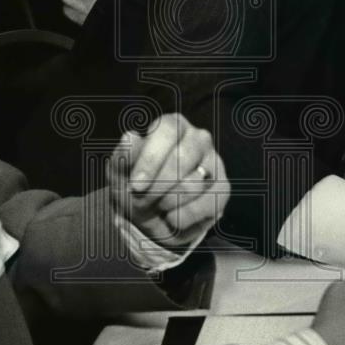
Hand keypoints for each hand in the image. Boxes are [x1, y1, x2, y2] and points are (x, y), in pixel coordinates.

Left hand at [107, 113, 228, 249]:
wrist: (149, 218)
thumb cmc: (135, 186)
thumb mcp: (120, 174)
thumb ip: (123, 156)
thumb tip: (129, 136)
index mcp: (172, 125)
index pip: (167, 131)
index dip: (151, 159)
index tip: (135, 185)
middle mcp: (198, 138)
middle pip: (182, 158)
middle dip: (157, 187)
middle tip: (141, 199)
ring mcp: (215, 162)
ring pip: (194, 183)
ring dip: (167, 202)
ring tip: (157, 205)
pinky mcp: (223, 188)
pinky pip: (207, 204)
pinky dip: (183, 217)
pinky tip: (172, 216)